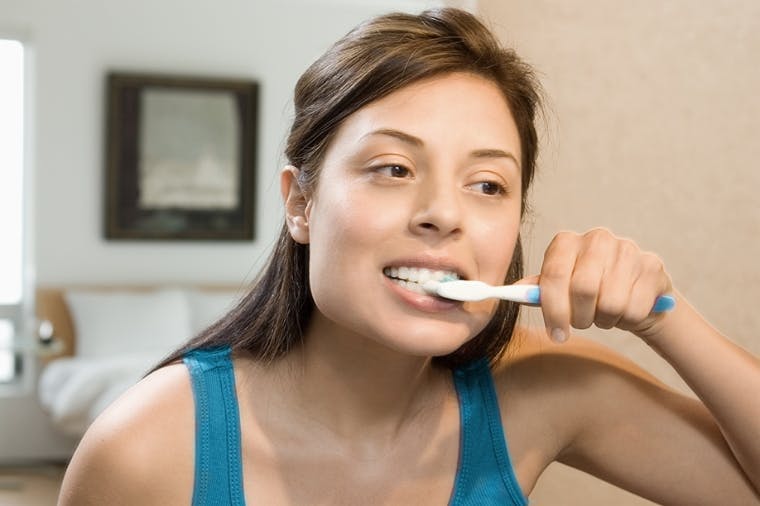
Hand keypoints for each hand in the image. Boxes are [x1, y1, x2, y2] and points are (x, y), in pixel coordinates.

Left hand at [521, 228, 672, 342]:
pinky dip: (627, 319)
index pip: (554, 274)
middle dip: (579, 317)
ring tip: (603, 314)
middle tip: (581, 323)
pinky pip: (634, 309)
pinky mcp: (652, 266)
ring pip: (610, 303)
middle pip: (583, 289)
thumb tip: (516, 291)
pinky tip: (626, 310)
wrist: (634, 293)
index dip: (553, 309)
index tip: (556, 333)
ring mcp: (627, 250)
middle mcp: (597, 239)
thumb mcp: (560, 289)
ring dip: (604, 320)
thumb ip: (539, 290)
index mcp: (567, 242)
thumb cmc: (590, 292)